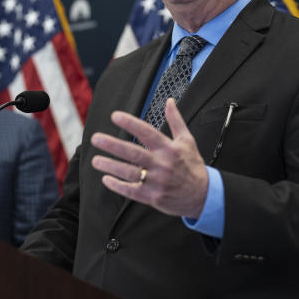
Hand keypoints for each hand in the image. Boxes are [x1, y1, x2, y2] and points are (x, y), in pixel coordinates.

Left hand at [90, 98, 208, 217]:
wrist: (203, 195)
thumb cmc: (192, 166)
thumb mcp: (187, 140)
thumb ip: (175, 120)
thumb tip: (170, 101)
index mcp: (169, 148)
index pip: (146, 132)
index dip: (130, 123)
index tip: (115, 116)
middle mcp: (162, 164)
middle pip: (133, 152)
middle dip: (112, 145)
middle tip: (96, 138)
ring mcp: (157, 181)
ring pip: (129, 172)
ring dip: (110, 166)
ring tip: (95, 160)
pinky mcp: (153, 197)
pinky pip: (132, 191)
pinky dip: (118, 186)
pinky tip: (106, 179)